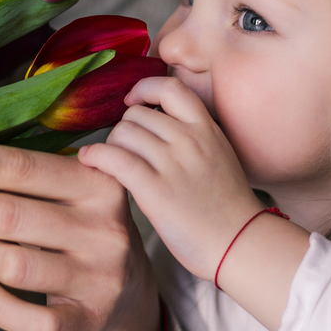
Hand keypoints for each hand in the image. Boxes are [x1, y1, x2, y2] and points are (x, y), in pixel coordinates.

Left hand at [0, 142, 160, 330]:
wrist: (132, 294)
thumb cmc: (78, 229)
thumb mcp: (67, 192)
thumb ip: (18, 171)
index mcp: (95, 181)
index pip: (15, 164)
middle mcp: (104, 226)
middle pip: (5, 213)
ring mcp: (101, 275)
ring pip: (9, 263)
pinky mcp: (91, 318)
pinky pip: (29, 320)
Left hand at [78, 76, 310, 330]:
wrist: (240, 244)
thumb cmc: (228, 207)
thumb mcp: (219, 156)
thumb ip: (192, 136)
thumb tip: (154, 123)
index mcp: (207, 129)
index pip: (170, 87)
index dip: (144, 89)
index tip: (134, 101)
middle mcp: (190, 140)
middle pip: (137, 114)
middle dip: (125, 129)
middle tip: (125, 151)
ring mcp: (173, 163)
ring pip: (123, 133)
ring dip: (111, 145)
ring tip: (113, 163)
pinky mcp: (156, 189)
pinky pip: (114, 158)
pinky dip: (96, 156)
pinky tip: (90, 160)